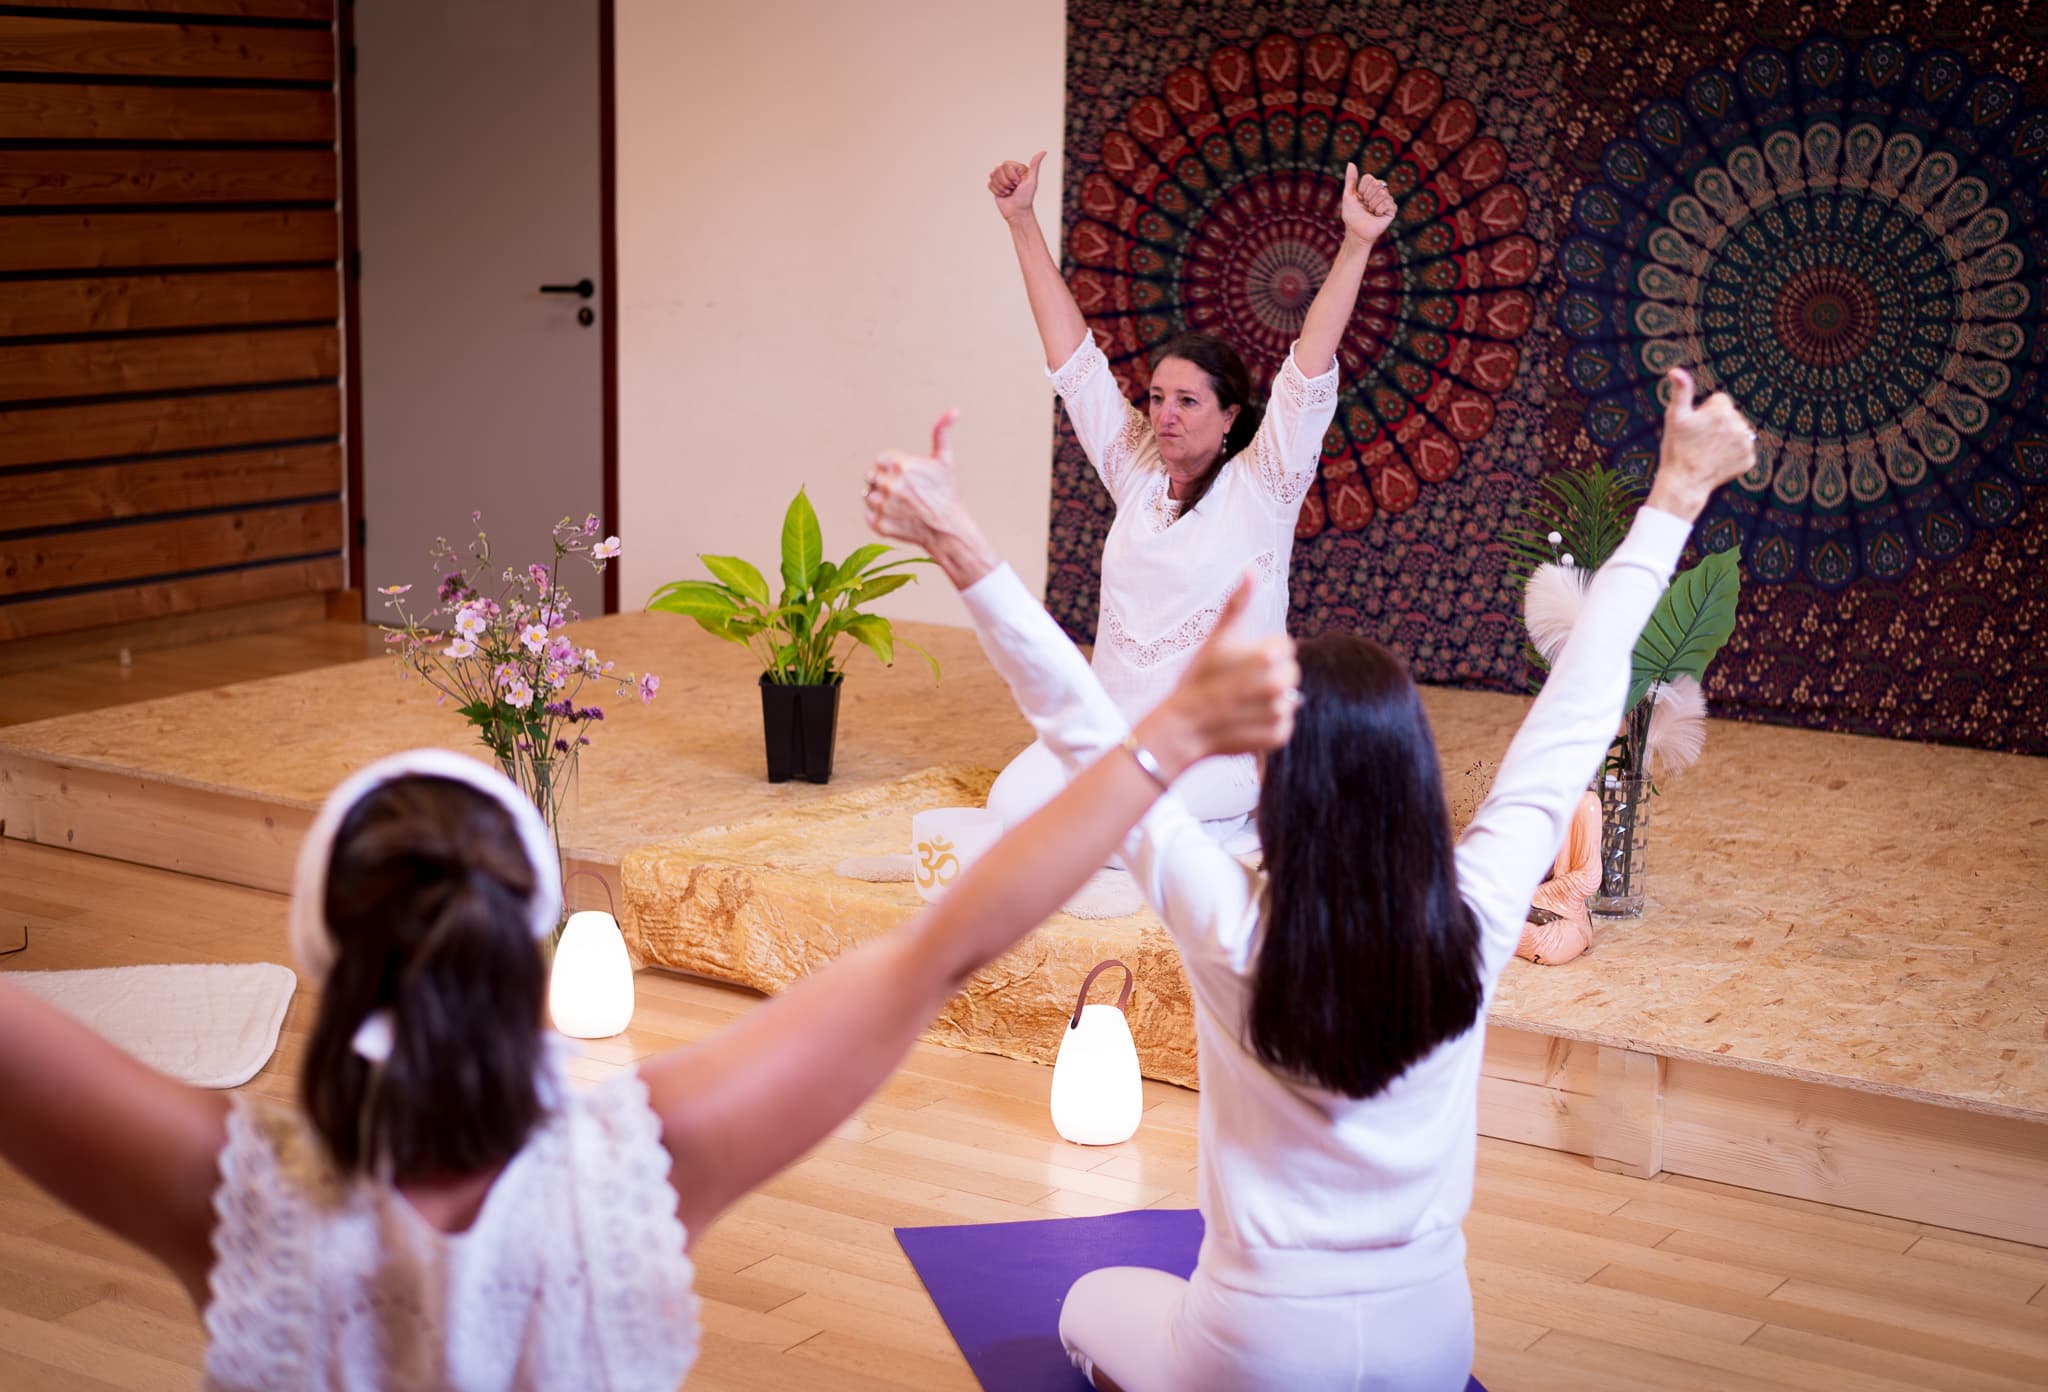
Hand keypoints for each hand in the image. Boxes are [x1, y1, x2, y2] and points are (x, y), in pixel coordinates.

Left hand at [865, 411, 997, 586]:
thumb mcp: (945, 460)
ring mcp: (882, 506)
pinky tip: (897, 517)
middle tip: (903, 492)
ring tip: (901, 505)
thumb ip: (942, 432)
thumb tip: (954, 410)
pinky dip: (879, 516)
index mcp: (901, 465)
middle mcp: (889, 485)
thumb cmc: (946, 493)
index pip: (879, 460)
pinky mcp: (878, 524)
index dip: (891, 468)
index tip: (904, 476)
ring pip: (867, 495)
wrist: (947, 529)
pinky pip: (868, 515)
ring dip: (880, 499)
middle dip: (884, 482)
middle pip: (871, 476)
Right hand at [989, 151, 1043, 223]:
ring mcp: (1001, 178)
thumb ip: (1035, 165)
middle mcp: (1008, 171)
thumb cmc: (1026, 197)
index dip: (1011, 176)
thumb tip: (1044, 151)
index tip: (1019, 184)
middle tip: (1014, 189)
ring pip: (992, 176)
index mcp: (1017, 167)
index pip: (1006, 164)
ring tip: (1009, 192)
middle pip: (998, 169)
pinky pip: (989, 184)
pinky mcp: (994, 185)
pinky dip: (996, 191)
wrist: (1018, 212)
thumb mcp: (1032, 181)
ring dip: (1001, 187)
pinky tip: (1004, 195)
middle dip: (1006, 182)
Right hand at [1142, 575, 1299, 771]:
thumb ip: (1238, 604)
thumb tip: (1251, 569)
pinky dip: (1267, 724)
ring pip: (1287, 698)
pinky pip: (1282, 724)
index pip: (1285, 648)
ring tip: (1239, 704)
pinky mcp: (1278, 736)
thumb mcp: (1216, 638)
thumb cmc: (1197, 679)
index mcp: (1269, 655)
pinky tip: (1243, 721)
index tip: (1240, 665)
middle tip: (1239, 685)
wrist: (1182, 727)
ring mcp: (1280, 712)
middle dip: (1269, 676)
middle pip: (1289, 673)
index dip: (1262, 654)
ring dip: (1268, 701)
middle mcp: (1280, 684)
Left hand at [1340, 164, 1395, 244]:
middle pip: (1377, 183)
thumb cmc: (1351, 216)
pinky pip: (1387, 202)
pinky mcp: (1392, 210)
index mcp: (1371, 187)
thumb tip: (1351, 163)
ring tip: (1371, 212)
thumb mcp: (1348, 196)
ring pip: (1382, 193)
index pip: (1369, 178)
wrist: (1356, 232)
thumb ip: (1350, 179)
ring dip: (1372, 205)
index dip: (1362, 189)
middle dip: (1367, 197)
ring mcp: (1387, 200)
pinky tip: (1377, 215)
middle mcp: (1381, 192)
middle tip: (1366, 206)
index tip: (1359, 199)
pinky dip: (1378, 210)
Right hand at [1646, 367, 1757, 521]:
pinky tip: (1718, 460)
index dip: (1705, 411)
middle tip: (1700, 440)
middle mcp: (1739, 424)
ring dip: (1727, 437)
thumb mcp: (1675, 417)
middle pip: (1731, 416)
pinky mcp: (1750, 459)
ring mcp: (1747, 444)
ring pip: (1738, 431)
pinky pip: (1743, 449)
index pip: (1720, 401)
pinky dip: (1733, 454)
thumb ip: (1681, 391)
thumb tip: (1675, 370)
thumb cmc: (1676, 448)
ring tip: (1709, 451)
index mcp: (1723, 410)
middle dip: (1718, 424)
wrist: (1684, 482)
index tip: (1696, 426)